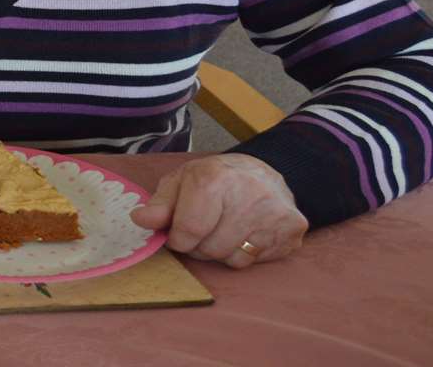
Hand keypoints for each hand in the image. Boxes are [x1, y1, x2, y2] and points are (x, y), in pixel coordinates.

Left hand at [129, 153, 307, 267]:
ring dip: (220, 252)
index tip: (178, 233)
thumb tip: (140, 220)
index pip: (188, 230)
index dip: (177, 239)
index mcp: (214, 178)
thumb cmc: (216, 180)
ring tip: (224, 228)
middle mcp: (249, 194)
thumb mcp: (181, 182)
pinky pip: (255, 261)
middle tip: (204, 228)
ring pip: (232, 259)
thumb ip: (160, 204)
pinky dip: (243, 253)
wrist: (265, 172)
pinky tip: (245, 232)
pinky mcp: (292, 230)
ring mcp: (275, 214)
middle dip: (198, 246)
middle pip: (210, 248)